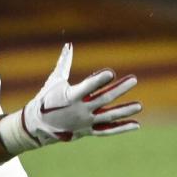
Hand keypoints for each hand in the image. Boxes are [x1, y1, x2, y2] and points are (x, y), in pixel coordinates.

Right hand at [0, 44, 141, 154]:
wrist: (36, 126)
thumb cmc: (46, 99)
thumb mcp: (54, 80)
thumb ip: (64, 63)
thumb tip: (69, 44)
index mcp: (70, 96)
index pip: (87, 87)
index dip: (99, 80)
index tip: (111, 73)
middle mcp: (79, 110)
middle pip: (103, 99)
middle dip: (119, 89)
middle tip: (134, 79)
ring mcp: (85, 122)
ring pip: (108, 117)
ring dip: (124, 111)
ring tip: (139, 106)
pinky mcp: (87, 131)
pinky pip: (107, 131)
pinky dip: (121, 128)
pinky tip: (136, 125)